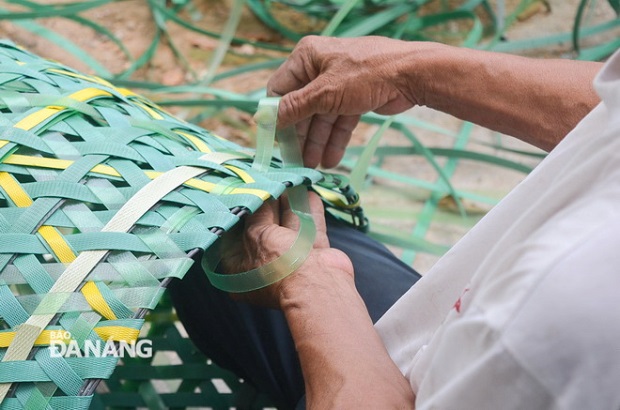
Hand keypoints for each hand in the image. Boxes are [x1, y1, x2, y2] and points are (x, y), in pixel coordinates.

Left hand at [219, 191, 353, 308]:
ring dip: (290, 206)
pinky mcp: (312, 257)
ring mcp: (289, 263)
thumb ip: (257, 212)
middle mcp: (263, 268)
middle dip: (269, 207)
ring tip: (291, 183)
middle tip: (271, 183)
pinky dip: (309, 212)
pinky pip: (309, 229)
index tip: (246, 193)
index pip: (234, 237)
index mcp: (239, 270)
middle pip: (264, 230)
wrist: (317, 285)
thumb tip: (260, 195)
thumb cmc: (277, 264)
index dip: (241, 214)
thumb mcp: (257, 234)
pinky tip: (310, 195)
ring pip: (288, 228)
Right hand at [267, 36, 420, 167]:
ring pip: (321, 117)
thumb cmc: (366, 74)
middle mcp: (319, 68)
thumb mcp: (325, 92)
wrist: (412, 74)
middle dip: (300, 135)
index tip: (275, 141)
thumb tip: (266, 119)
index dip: (277, 116)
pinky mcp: (355, 98)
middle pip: (301, 107)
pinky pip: (340, 120)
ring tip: (314, 166)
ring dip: (318, 142)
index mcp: (306, 57)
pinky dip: (336, 139)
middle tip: (296, 160)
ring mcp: (338, 84)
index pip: (280, 89)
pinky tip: (332, 160)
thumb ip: (295, 107)